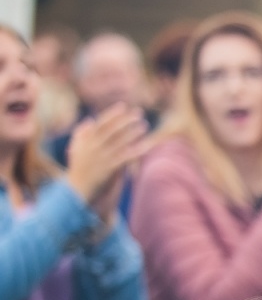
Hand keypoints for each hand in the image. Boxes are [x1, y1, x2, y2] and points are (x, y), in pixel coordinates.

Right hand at [64, 104, 147, 220]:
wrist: (76, 192)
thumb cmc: (78, 171)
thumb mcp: (77, 151)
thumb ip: (81, 135)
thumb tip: (88, 121)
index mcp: (85, 141)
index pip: (100, 124)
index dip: (112, 114)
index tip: (123, 106)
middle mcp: (92, 147)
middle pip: (111, 130)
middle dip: (125, 120)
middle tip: (139, 113)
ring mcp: (100, 157)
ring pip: (119, 142)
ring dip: (132, 132)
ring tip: (144, 125)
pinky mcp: (108, 168)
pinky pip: (125, 157)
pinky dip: (136, 150)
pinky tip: (147, 146)